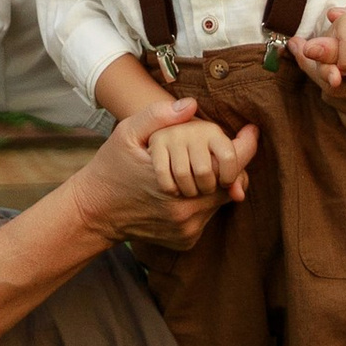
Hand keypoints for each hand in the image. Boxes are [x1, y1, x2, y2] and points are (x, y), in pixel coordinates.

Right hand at [73, 99, 257, 250]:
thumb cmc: (110, 168)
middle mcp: (188, 212)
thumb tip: (191, 105)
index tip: (251, 131)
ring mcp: (187, 229)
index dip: (245, 146)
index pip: (230, 165)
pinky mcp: (185, 240)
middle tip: (214, 149)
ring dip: (214, 184)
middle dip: (226, 165)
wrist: (94, 212)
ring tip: (195, 168)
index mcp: (178, 182)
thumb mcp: (127, 133)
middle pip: (229, 183)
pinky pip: (206, 216)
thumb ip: (159, 115)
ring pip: (219, 201)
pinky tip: (185, 189)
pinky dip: (202, 202)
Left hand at [290, 3, 345, 144]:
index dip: (329, 52)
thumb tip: (334, 14)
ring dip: (328, 81)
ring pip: (336, 100)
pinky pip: (341, 115)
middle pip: (339, 84)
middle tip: (315, 52)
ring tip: (338, 70)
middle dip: (322, 66)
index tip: (304, 46)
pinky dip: (337, 99)